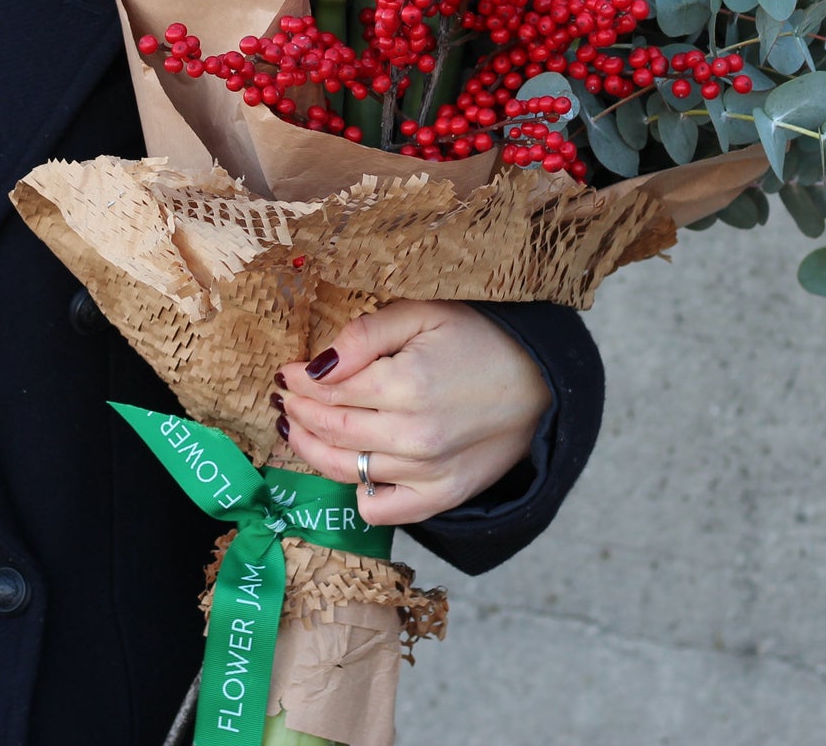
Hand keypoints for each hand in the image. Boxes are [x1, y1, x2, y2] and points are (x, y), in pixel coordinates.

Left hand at [274, 300, 551, 525]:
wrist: (541, 382)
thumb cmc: (481, 339)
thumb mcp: (424, 314)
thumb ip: (365, 335)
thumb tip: (316, 364)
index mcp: (407, 384)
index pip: (329, 389)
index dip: (299, 379)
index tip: (287, 371)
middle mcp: (413, 436)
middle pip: (331, 429)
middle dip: (298, 411)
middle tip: (284, 397)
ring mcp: (427, 473)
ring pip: (345, 470)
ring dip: (310, 448)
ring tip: (296, 428)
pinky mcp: (442, 496)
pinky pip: (381, 511)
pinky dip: (357, 494)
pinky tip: (349, 467)